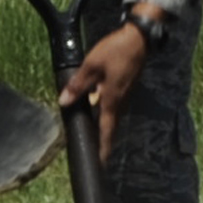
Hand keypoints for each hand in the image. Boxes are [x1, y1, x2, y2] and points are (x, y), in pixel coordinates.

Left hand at [59, 18, 153, 160]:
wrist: (139, 38)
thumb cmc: (116, 51)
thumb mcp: (91, 65)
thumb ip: (78, 85)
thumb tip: (63, 102)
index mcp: (111, 100)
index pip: (105, 130)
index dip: (102, 148)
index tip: (100, 164)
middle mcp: (120, 101)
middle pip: (109, 126)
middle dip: (102, 140)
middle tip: (95, 154)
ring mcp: (125, 94)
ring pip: (111, 115)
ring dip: (103, 126)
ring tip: (93, 134)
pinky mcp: (125, 86)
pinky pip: (113, 104)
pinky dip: (105, 111)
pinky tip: (95, 106)